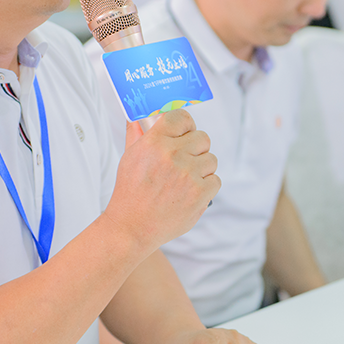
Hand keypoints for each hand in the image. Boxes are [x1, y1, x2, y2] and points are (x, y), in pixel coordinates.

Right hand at [105, 110, 219, 252]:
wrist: (133, 227)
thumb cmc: (130, 192)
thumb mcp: (129, 158)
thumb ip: (137, 133)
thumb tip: (140, 116)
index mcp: (154, 143)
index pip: (181, 117)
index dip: (186, 125)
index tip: (185, 132)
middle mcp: (173, 155)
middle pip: (202, 138)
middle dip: (196, 148)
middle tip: (186, 159)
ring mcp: (188, 175)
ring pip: (211, 159)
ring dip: (202, 169)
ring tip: (185, 180)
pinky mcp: (200, 194)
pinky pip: (215, 180)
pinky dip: (206, 187)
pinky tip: (190, 192)